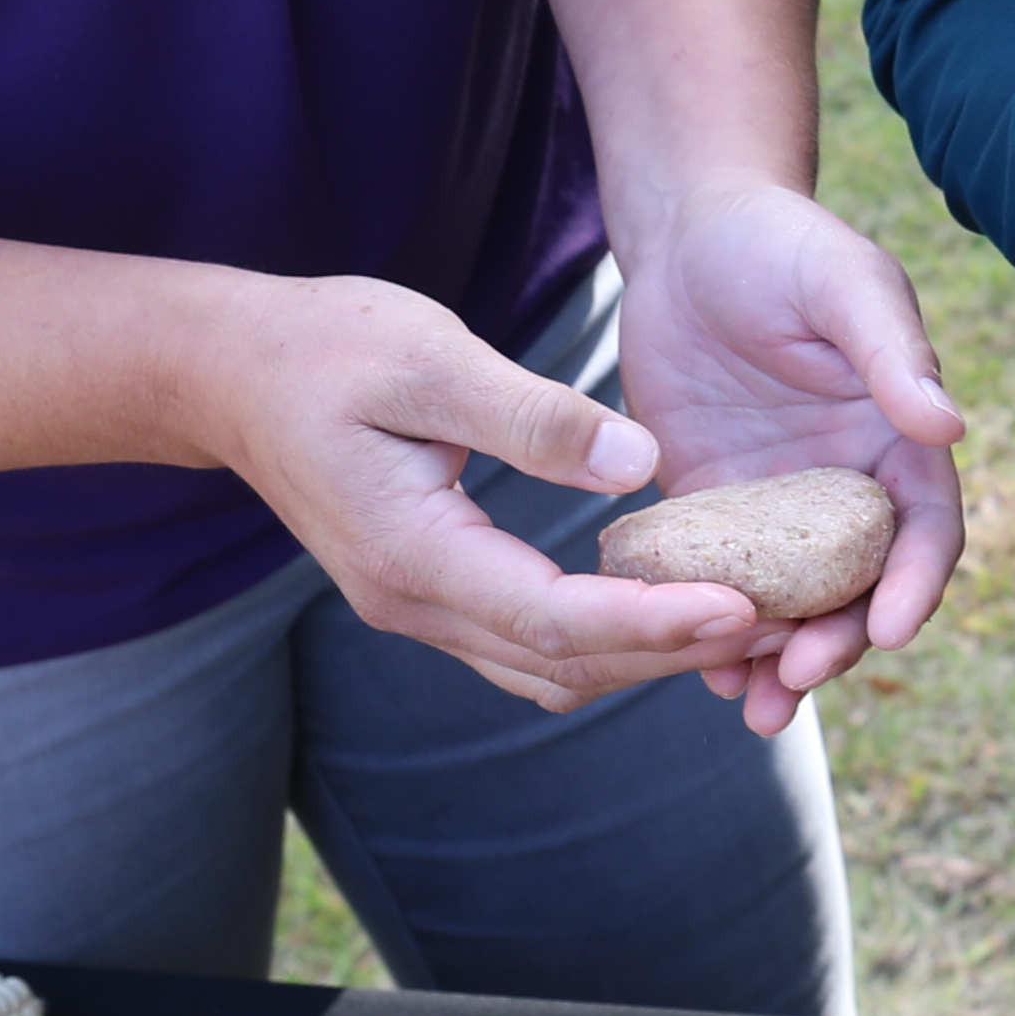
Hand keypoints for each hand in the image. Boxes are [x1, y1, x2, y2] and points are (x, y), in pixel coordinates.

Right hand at [174, 270, 777, 711]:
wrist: (231, 373)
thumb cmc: (328, 347)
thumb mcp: (431, 359)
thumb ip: (533, 416)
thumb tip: (638, 462)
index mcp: (413, 553)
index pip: (555, 619)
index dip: (655, 621)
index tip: (746, 603)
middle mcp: (415, 602)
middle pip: (566, 665)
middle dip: (674, 650)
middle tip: (783, 621)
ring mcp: (420, 606)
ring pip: (551, 668)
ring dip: (648, 653)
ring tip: (750, 617)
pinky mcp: (434, 589)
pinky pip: (533, 641)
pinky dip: (609, 634)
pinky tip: (672, 596)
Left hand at [605, 173, 976, 732]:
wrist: (687, 234)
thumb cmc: (781, 244)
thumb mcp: (842, 284)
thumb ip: (893, 353)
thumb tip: (950, 430)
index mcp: (899, 438)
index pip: (924, 530)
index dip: (915, 585)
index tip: (890, 631)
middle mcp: (846, 485)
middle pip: (857, 589)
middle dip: (836, 644)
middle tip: (796, 678)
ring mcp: (777, 506)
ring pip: (789, 605)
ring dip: (776, 661)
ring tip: (748, 707)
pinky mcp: (710, 511)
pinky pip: (716, 584)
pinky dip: (709, 630)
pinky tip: (688, 668)